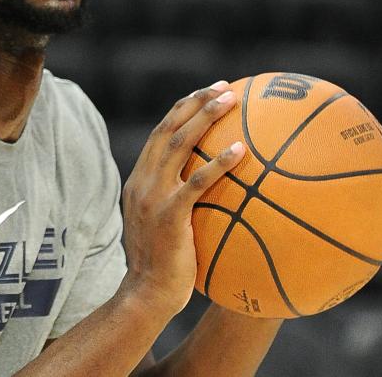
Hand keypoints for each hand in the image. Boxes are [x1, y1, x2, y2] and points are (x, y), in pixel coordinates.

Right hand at [119, 81, 244, 316]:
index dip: (183, 109)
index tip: (207, 93)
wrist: (146, 293)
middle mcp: (143, 181)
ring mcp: (153, 196)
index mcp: (140, 180)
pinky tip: (241, 150)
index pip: (160, 134)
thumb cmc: (164, 265)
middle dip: (196, 102)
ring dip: (206, 118)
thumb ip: (178, 201)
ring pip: (179, 145)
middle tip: (224, 87)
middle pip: (169, 129)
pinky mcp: (168, 214)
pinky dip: (219, 162)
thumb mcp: (163, 224)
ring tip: (232, 102)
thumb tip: (214, 190)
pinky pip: (197, 182)